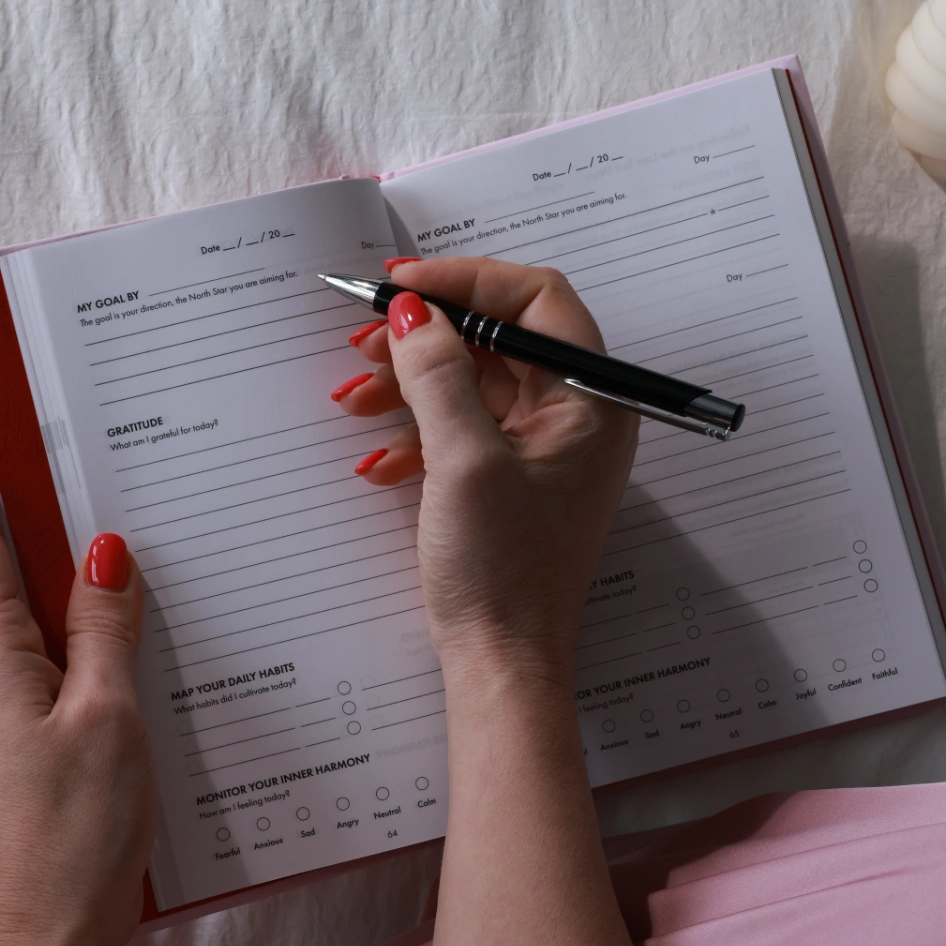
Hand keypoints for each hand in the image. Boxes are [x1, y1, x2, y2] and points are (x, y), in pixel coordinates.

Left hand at [0, 440, 155, 945]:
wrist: (60, 927)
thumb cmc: (79, 829)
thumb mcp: (109, 714)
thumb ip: (107, 628)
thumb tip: (106, 551)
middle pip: (1, 574)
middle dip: (27, 513)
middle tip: (67, 454)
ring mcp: (11, 709)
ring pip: (34, 615)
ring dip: (63, 567)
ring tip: (108, 516)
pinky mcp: (38, 737)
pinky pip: (57, 657)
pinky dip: (84, 623)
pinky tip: (129, 617)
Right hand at [335, 258, 638, 685]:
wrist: (501, 665)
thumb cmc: (502, 571)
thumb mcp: (463, 460)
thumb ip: (438, 374)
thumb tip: (414, 311)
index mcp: (591, 401)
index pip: (539, 300)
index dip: (470, 281)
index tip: (405, 286)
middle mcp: (576, 416)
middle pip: (499, 339)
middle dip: (428, 336)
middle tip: (366, 341)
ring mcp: (543, 450)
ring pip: (472, 383)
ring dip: (410, 384)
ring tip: (354, 399)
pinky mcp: (510, 480)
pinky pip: (462, 429)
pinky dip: (416, 433)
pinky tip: (378, 460)